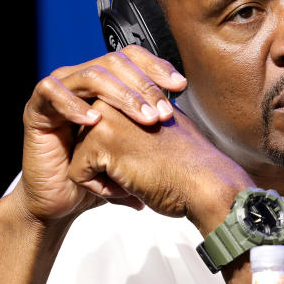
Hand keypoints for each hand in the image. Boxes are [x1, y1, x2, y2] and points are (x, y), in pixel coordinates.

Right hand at [12, 46, 187, 223]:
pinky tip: (94, 121)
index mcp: (106, 83)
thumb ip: (154, 133)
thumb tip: (191, 128)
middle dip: (144, 85)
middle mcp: (82, 80)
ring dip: (120, 95)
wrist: (62, 201)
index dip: (157, 67)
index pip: (133, 59)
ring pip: (91, 75)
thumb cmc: (98, 174)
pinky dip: (74, 105)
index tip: (180, 87)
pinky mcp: (36, 108)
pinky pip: (52, 92)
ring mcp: (59, 90)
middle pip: (116, 62)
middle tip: (163, 111)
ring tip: (142, 118)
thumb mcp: (134, 150)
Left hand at [67, 101, 252, 232]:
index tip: (147, 161)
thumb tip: (113, 127)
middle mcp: (113, 98)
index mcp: (128, 93)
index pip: (98, 131)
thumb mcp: (159, 130)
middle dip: (106, 165)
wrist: (206, 184)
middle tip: (145, 168)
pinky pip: (78, 174)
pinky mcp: (98, 140)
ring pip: (80, 158)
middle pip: (84, 143)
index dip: (117, 155)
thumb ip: (135, 121)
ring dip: (105, 177)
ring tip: (140, 174)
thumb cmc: (187, 166)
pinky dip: (101, 190)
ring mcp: (105, 116)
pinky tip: (131, 184)